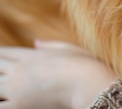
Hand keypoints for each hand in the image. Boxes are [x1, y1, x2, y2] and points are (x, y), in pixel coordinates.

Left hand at [0, 40, 116, 108]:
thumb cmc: (85, 65)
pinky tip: (7, 103)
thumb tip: (35, 42)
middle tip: (3, 76)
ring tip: (4, 91)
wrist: (89, 84)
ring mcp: (17, 89)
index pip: (3, 53)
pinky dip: (2, 104)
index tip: (0, 58)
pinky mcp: (19, 106)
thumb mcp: (69, 49)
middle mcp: (19, 70)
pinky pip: (0, 106)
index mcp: (30, 55)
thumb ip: (49, 45)